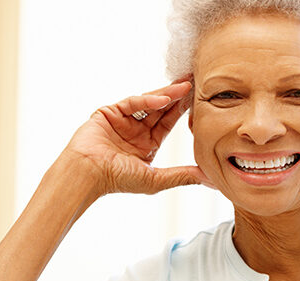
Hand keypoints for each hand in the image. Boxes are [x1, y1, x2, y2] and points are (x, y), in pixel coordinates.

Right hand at [61, 75, 211, 196]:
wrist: (88, 174)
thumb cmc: (118, 180)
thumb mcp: (156, 179)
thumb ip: (184, 176)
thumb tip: (212, 180)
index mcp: (146, 144)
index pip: (168, 122)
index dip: (184, 111)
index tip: (201, 101)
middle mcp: (135, 130)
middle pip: (161, 109)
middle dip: (178, 97)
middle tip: (197, 82)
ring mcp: (122, 120)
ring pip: (148, 103)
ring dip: (167, 95)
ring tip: (186, 86)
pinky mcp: (109, 112)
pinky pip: (132, 103)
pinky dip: (147, 100)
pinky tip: (163, 99)